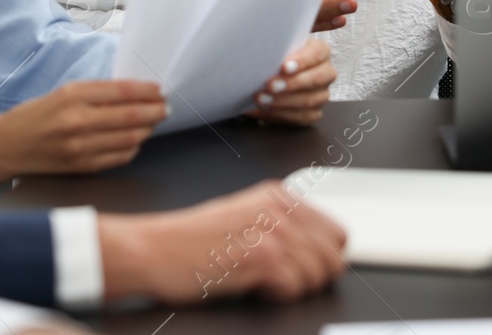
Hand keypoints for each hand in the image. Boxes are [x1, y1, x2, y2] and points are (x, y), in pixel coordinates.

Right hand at [0, 80, 166, 189]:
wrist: (6, 146)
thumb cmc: (36, 116)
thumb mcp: (63, 93)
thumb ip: (97, 94)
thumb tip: (135, 94)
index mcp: (72, 95)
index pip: (122, 91)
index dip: (147, 91)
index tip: (160, 90)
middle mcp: (77, 121)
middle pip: (131, 116)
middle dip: (155, 111)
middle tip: (166, 107)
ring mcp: (80, 147)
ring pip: (129, 138)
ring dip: (147, 130)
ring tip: (153, 122)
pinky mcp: (81, 167)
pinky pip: (119, 157)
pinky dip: (132, 147)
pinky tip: (135, 140)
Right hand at [97, 180, 346, 303]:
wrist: (154, 249)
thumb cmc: (191, 241)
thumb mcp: (244, 217)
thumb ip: (283, 225)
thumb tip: (319, 250)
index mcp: (279, 195)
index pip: (336, 232)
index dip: (323, 258)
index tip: (303, 268)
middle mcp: (280, 208)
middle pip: (334, 257)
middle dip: (313, 277)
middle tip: (281, 279)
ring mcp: (273, 231)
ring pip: (318, 276)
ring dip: (292, 287)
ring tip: (261, 279)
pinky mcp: (262, 258)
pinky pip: (295, 289)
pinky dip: (276, 296)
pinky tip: (252, 285)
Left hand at [247, 38, 334, 125]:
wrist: (273, 74)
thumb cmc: (277, 57)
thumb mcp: (279, 47)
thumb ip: (277, 49)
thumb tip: (262, 53)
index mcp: (321, 51)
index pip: (318, 53)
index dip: (302, 61)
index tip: (283, 67)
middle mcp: (326, 73)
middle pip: (316, 79)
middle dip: (291, 84)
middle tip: (269, 85)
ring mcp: (322, 94)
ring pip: (309, 100)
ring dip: (282, 101)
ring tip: (261, 98)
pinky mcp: (314, 112)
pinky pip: (301, 117)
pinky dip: (280, 114)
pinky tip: (265, 109)